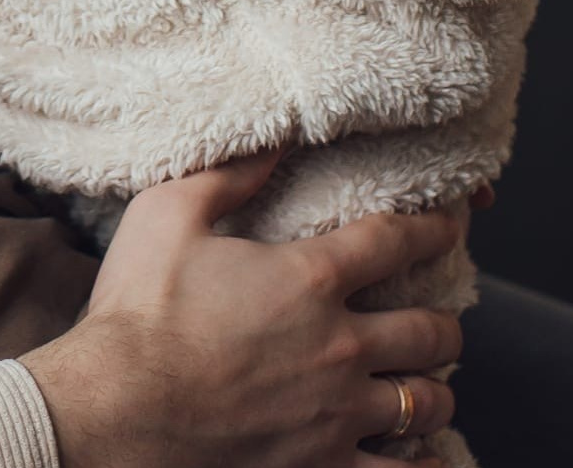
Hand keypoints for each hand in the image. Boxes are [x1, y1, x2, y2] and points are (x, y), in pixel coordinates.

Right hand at [20, 153, 463, 467]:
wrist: (117, 410)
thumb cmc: (139, 309)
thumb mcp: (167, 213)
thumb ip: (228, 173)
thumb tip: (277, 138)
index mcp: (310, 279)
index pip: (398, 241)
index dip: (437, 224)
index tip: (454, 219)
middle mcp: (342, 346)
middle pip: (432, 330)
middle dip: (443, 317)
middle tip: (436, 313)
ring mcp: (338, 413)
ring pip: (426, 400)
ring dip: (432, 385)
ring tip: (423, 379)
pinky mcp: (324, 465)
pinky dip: (425, 461)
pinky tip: (425, 454)